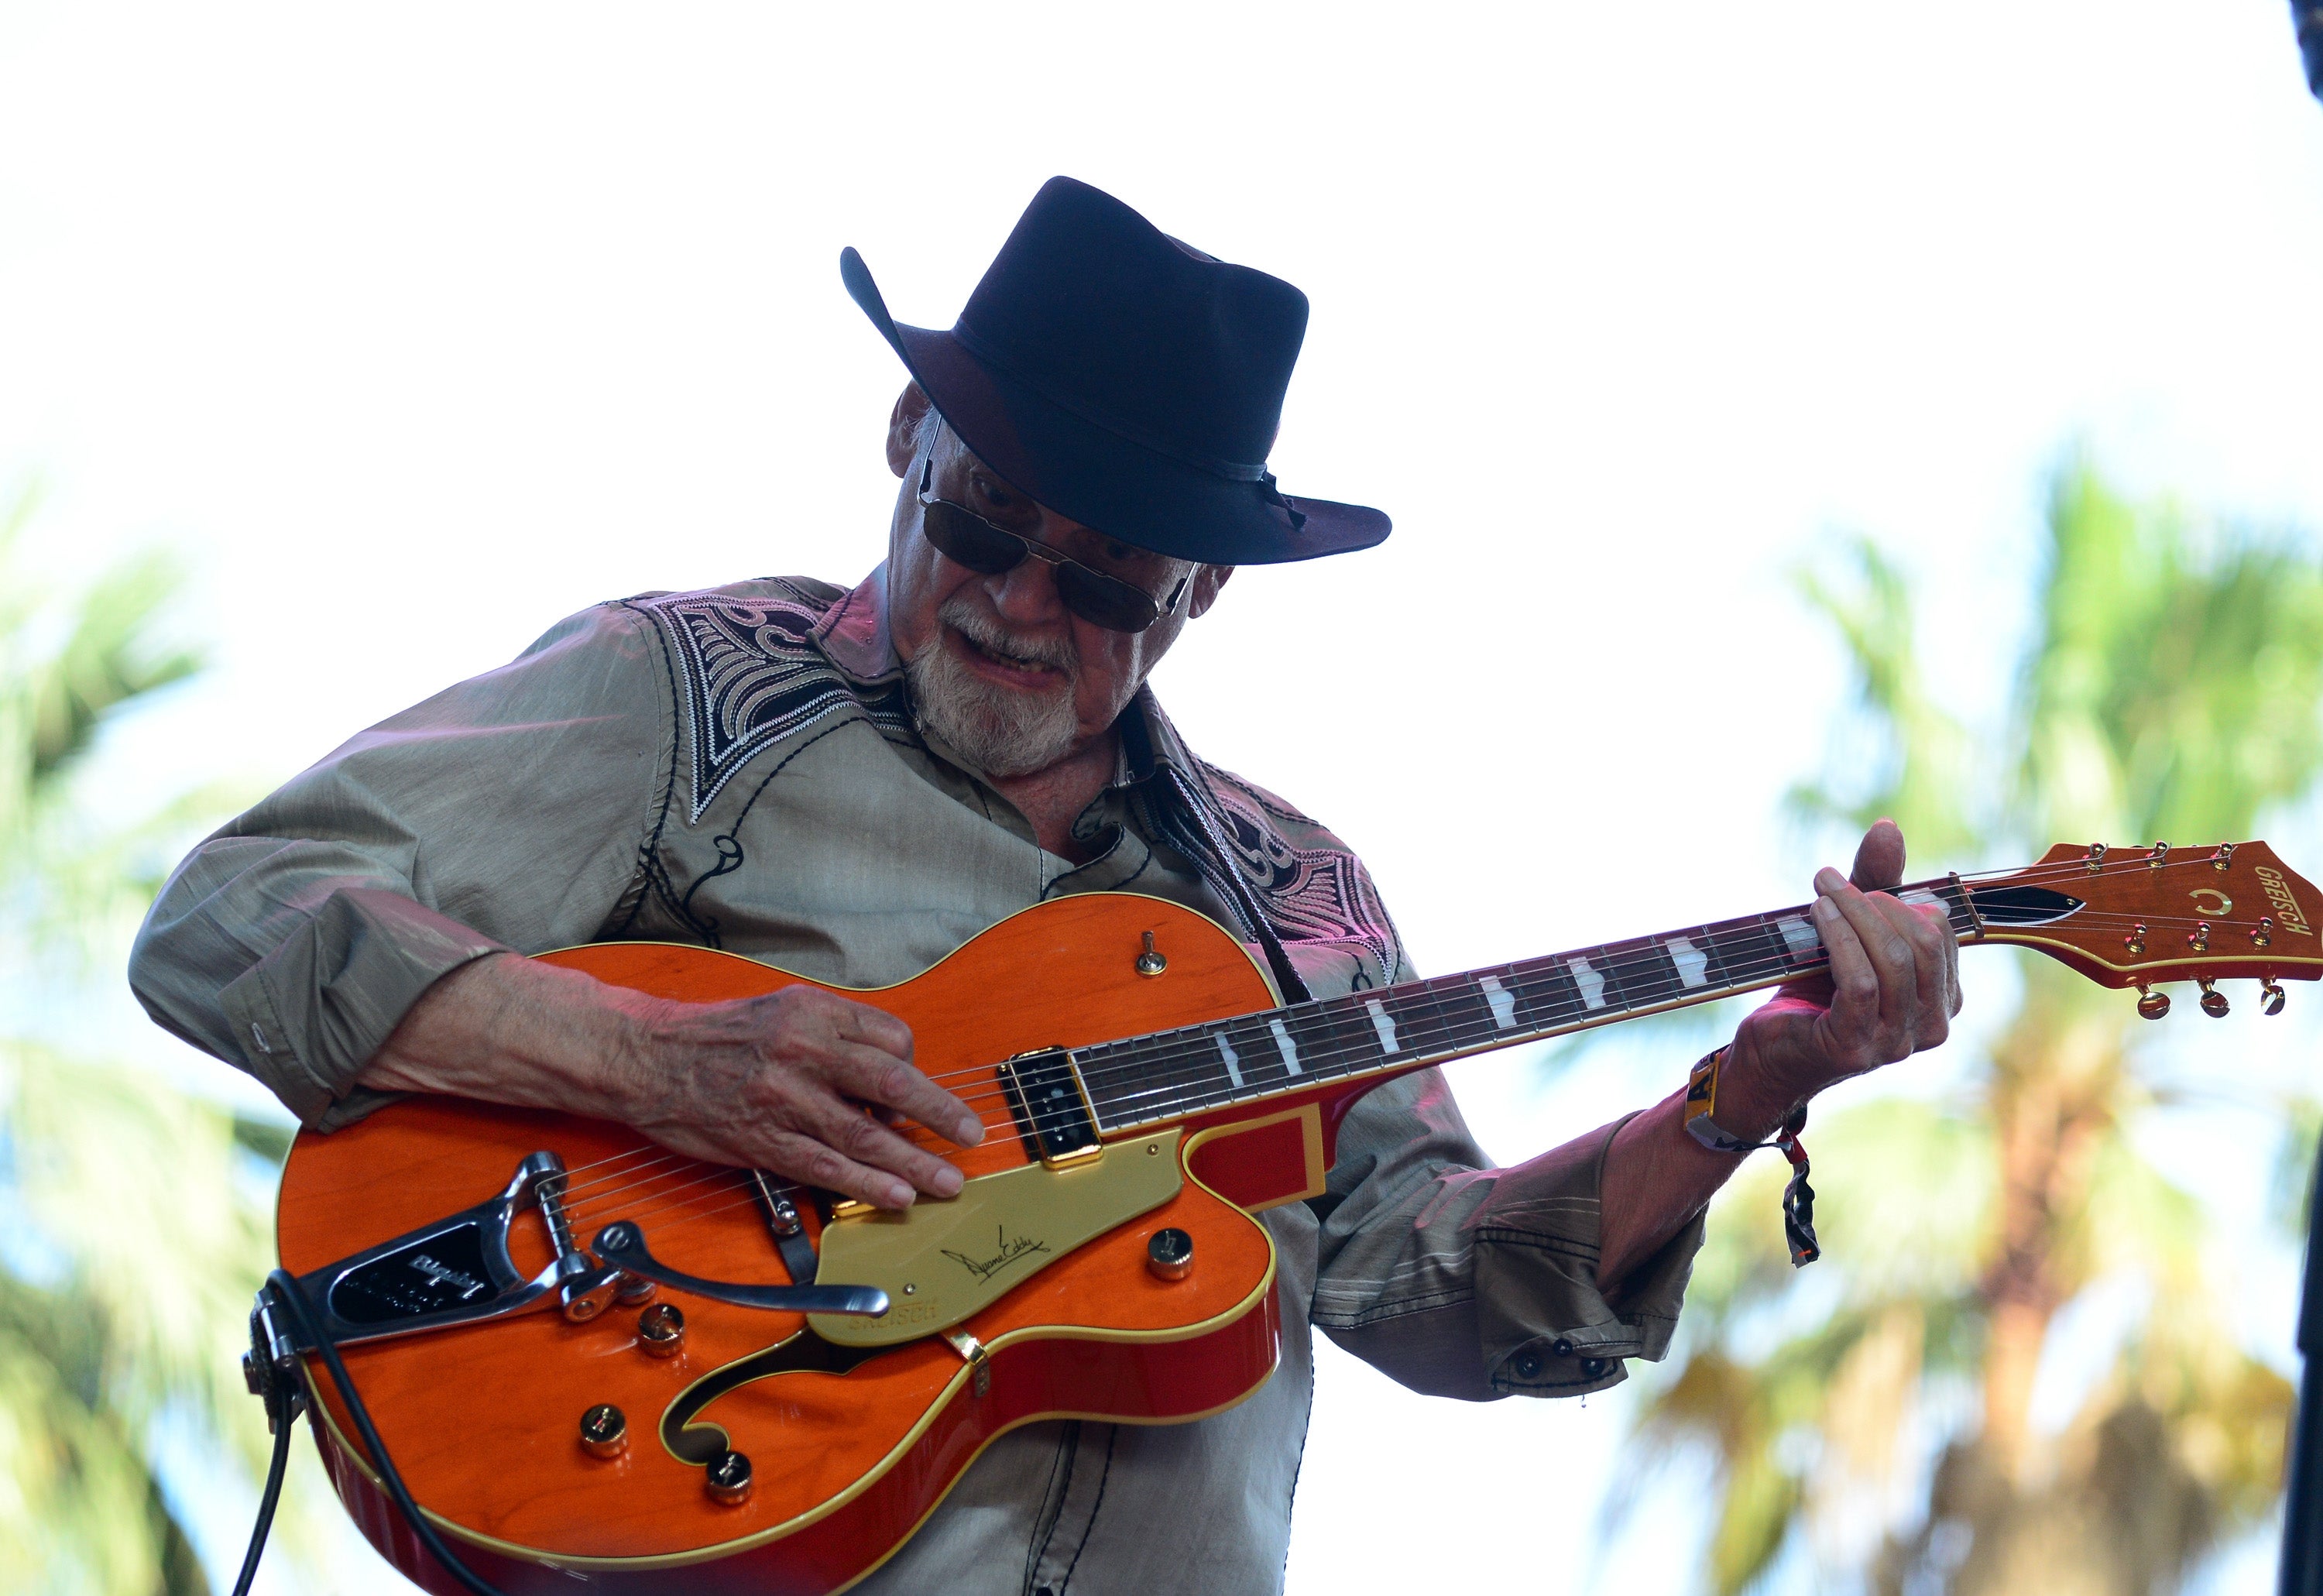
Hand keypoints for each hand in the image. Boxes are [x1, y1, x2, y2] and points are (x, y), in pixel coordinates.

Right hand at [618, 985, 983, 1210]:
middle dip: (940, 1113)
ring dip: (914, 1163)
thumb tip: (885, 1082)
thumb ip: (836, 1037)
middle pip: (893, 1085)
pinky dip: (867, 1185)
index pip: (892, 1040)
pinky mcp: (764, 1140)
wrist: (648, 1057)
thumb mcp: (784, 1010)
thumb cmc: (720, 1034)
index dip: (914, 1069)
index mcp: (815, 1013)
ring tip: (946, 1181)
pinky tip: (896, 1196)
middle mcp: (805, 1052)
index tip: (918, 1094)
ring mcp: (785, 1100)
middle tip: (970, 1134)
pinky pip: (827, 1167)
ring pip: (866, 1136)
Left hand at [1720, 819, 1962, 1135]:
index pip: (1942, 929)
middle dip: (1875, 901)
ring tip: (1820, 892)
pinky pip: (1860, 982)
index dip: (1898, 897)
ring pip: (1892, 960)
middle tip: (1831, 884)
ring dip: (1852, 913)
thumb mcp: (1851, 933)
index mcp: (1944, 999)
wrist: (1768, 1051)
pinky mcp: (1854, 1047)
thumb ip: (1876, 884)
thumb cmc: (1814, 990)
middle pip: (1921, 941)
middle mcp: (1932, 1027)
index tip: (1855, 882)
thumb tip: (1888, 827)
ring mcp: (1895, 1043)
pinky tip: (1816, 914)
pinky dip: (1838, 939)